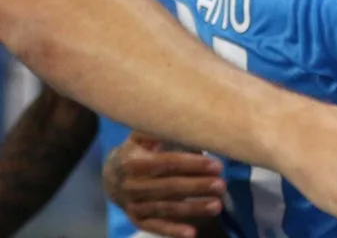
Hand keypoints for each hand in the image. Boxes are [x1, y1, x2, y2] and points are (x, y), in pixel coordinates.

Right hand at [103, 133, 224, 237]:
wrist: (110, 176)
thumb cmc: (137, 150)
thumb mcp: (141, 136)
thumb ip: (158, 128)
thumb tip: (180, 116)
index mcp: (134, 162)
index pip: (168, 163)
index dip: (193, 164)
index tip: (217, 165)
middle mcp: (132, 185)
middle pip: (170, 187)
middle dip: (197, 186)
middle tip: (222, 185)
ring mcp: (134, 205)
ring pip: (167, 208)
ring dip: (193, 209)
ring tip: (217, 206)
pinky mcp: (138, 220)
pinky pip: (157, 227)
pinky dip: (173, 231)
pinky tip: (192, 233)